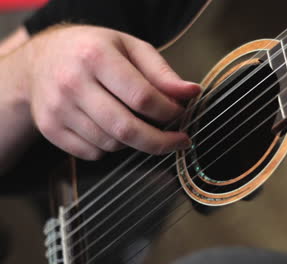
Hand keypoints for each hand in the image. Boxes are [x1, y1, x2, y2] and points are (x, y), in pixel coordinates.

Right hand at [17, 25, 199, 159]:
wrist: (42, 58)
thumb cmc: (94, 50)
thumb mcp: (130, 48)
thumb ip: (162, 72)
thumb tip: (191, 92)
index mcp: (96, 57)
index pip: (142, 97)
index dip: (169, 111)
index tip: (181, 114)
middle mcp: (72, 83)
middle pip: (126, 129)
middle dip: (161, 141)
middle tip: (179, 141)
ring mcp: (58, 108)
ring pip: (111, 144)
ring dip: (133, 141)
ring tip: (136, 122)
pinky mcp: (50, 128)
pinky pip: (92, 153)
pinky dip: (109, 147)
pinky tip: (110, 127)